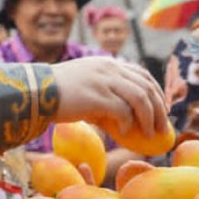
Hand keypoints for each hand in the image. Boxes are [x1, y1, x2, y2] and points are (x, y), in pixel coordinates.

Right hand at [52, 57, 168, 138]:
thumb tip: (125, 120)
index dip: (157, 92)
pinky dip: (128, 124)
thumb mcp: (87, 86)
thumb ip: (106, 96)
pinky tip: (125, 133)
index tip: (162, 109)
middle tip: (164, 128)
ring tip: (150, 134)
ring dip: (149, 118)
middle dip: (159, 109)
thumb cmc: (59, 94)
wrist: (35, 91)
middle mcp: (110, 69)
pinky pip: (122, 111)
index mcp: (109, 64)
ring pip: (140, 98)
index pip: (143, 75)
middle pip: (147, 87)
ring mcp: (104, 81)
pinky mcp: (96, 97)